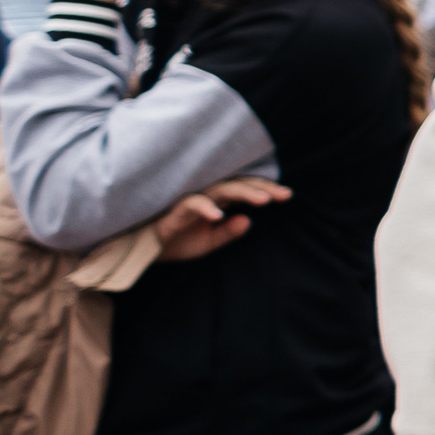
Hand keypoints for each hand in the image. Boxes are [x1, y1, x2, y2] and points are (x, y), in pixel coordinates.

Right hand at [151, 177, 290, 260]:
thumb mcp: (209, 242)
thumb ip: (229, 232)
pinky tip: (220, 215)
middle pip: (239, 185)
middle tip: (284, 195)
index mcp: (218, 201)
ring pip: (221, 189)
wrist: (146, 249)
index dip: (266, 191)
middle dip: (262, 189)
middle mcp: (207, 196)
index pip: (245, 190)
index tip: (288, 196)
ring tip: (263, 201)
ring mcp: (192, 200)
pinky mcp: (175, 209)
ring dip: (243, 193)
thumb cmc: (178, 241)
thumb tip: (248, 220)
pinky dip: (206, 208)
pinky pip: (192, 204)